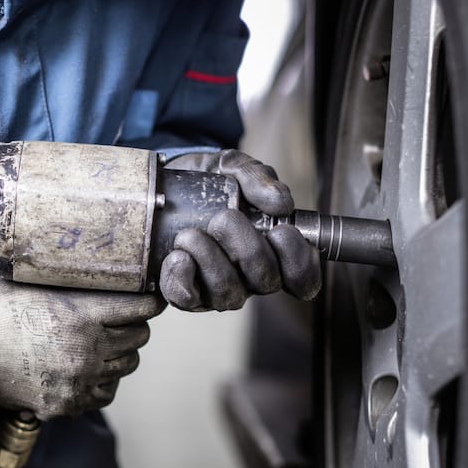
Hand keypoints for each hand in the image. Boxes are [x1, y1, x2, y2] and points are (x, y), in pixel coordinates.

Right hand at [0, 275, 164, 419]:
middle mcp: (85, 349)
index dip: (150, 301)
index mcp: (79, 314)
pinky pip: (105, 393)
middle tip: (120, 317)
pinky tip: (87, 367)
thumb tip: (95, 260)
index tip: (150, 297)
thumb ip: (66, 279)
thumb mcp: (28, 280)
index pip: (141, 308)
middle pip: (138, 337)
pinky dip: (102, 380)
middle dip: (133, 324)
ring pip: (126, 365)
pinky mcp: (65, 403)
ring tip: (101, 342)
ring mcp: (76, 380)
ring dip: (119, 352)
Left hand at [160, 149, 320, 310]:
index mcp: (272, 251)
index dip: (300, 263)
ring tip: (190, 234)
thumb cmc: (209, 180)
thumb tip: (280, 203)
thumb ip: (258, 177)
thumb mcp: (234, 167)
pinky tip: (177, 256)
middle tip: (224, 218)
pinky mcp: (185, 292)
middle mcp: (249, 276)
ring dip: (211, 261)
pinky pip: (187, 299)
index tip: (281, 232)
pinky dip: (182, 279)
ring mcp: (218, 288)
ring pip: (228, 294)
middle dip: (248, 249)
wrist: (164, 182)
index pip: (303, 278)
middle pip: (265, 282)